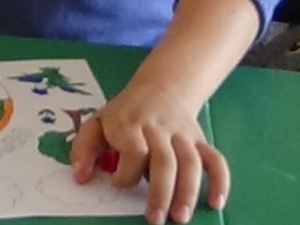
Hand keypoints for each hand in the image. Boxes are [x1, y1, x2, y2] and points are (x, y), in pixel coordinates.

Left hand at [70, 79, 227, 224]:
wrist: (160, 88)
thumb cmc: (124, 113)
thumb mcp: (97, 122)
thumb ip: (83, 148)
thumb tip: (79, 177)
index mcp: (130, 124)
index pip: (134, 150)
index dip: (126, 172)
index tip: (116, 183)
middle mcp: (159, 130)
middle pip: (165, 161)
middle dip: (160, 192)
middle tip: (155, 219)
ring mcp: (183, 135)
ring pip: (191, 163)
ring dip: (188, 192)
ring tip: (180, 217)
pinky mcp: (200, 140)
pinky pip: (215, 159)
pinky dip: (220, 181)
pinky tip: (216, 202)